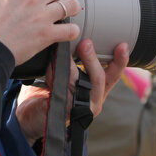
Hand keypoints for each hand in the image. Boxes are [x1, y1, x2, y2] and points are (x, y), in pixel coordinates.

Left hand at [14, 40, 129, 144]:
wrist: (32, 118)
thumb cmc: (49, 94)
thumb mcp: (65, 76)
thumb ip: (73, 62)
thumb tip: (71, 37)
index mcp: (97, 90)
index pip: (113, 75)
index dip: (120, 61)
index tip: (123, 45)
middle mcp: (93, 101)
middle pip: (100, 79)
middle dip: (93, 59)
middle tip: (86, 43)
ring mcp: (82, 109)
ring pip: (82, 85)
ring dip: (72, 67)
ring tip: (65, 52)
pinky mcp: (67, 114)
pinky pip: (64, 92)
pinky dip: (56, 77)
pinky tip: (50, 67)